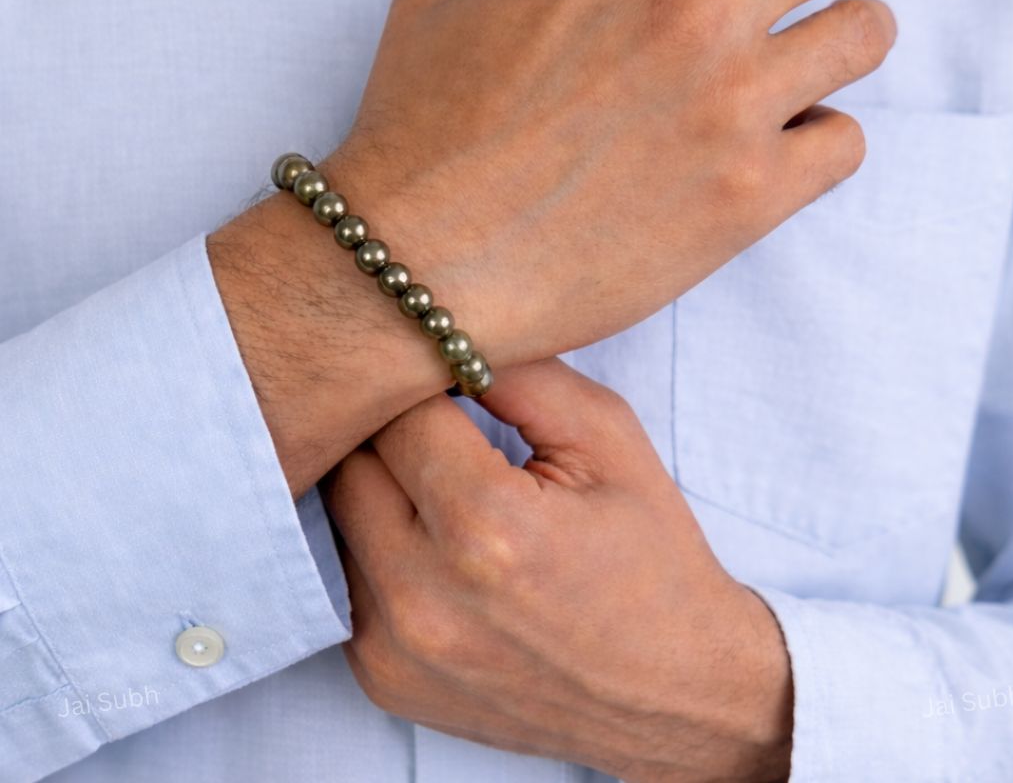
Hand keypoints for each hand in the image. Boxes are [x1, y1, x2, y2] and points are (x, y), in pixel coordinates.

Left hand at [325, 359, 793, 782]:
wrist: (673, 689)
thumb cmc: (650, 554)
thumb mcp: (608, 437)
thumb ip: (524, 372)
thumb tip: (446, 328)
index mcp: (488, 526)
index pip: (400, 412)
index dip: (426, 383)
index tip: (449, 375)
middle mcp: (424, 595)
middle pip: (350, 461)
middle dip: (391, 429)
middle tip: (441, 423)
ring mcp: (393, 648)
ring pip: (335, 515)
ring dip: (377, 485)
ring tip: (439, 481)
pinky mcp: (380, 679)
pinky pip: (344, 577)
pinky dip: (377, 546)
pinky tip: (433, 543)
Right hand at [334, 0, 962, 367]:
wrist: (416, 261)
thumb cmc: (419, 126)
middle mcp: (691, 11)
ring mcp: (729, 106)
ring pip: (860, 37)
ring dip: (856, 32)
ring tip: (837, 44)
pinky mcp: (746, 198)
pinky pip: (842, 144)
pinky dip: (827, 135)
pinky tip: (790, 141)